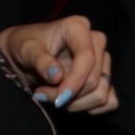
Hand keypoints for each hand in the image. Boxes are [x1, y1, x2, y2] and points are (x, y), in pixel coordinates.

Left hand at [0, 16, 116, 114]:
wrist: (25, 55)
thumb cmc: (25, 46)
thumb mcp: (26, 50)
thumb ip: (40, 61)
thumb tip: (57, 76)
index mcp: (78, 27)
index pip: (87, 58)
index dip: (75, 81)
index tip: (59, 98)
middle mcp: (95, 42)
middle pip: (93, 80)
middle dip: (67, 95)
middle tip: (42, 94)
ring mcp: (103, 61)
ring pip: (101, 94)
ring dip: (74, 103)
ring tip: (50, 95)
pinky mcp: (104, 78)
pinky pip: (109, 101)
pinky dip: (88, 107)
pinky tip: (69, 100)